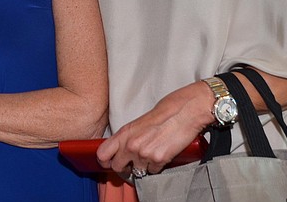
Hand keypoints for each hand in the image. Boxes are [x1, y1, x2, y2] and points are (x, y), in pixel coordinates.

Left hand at [96, 81, 212, 175]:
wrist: (184, 112)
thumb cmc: (165, 112)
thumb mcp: (139, 123)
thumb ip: (128, 137)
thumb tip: (122, 149)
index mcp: (124, 133)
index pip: (102, 154)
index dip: (105, 161)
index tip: (109, 162)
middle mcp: (131, 145)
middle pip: (117, 167)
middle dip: (124, 167)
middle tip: (131, 164)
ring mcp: (144, 154)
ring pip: (136, 173)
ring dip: (143, 167)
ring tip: (151, 155)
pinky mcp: (159, 161)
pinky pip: (153, 172)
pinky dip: (157, 167)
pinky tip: (161, 155)